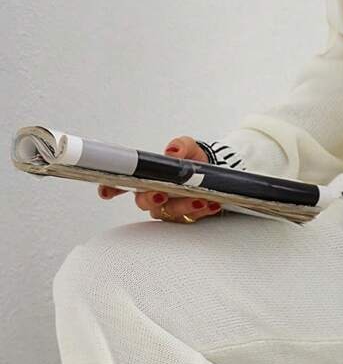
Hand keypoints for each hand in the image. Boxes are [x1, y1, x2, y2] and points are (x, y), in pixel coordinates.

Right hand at [96, 135, 222, 222]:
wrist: (215, 172)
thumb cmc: (193, 159)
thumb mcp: (188, 147)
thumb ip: (180, 146)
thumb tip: (172, 152)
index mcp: (146, 177)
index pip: (122, 183)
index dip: (111, 188)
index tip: (106, 191)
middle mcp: (153, 195)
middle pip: (143, 202)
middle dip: (150, 199)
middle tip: (160, 194)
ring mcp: (168, 207)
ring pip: (169, 212)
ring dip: (183, 205)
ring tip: (199, 198)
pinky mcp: (186, 216)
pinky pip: (191, 217)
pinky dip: (202, 210)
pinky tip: (210, 203)